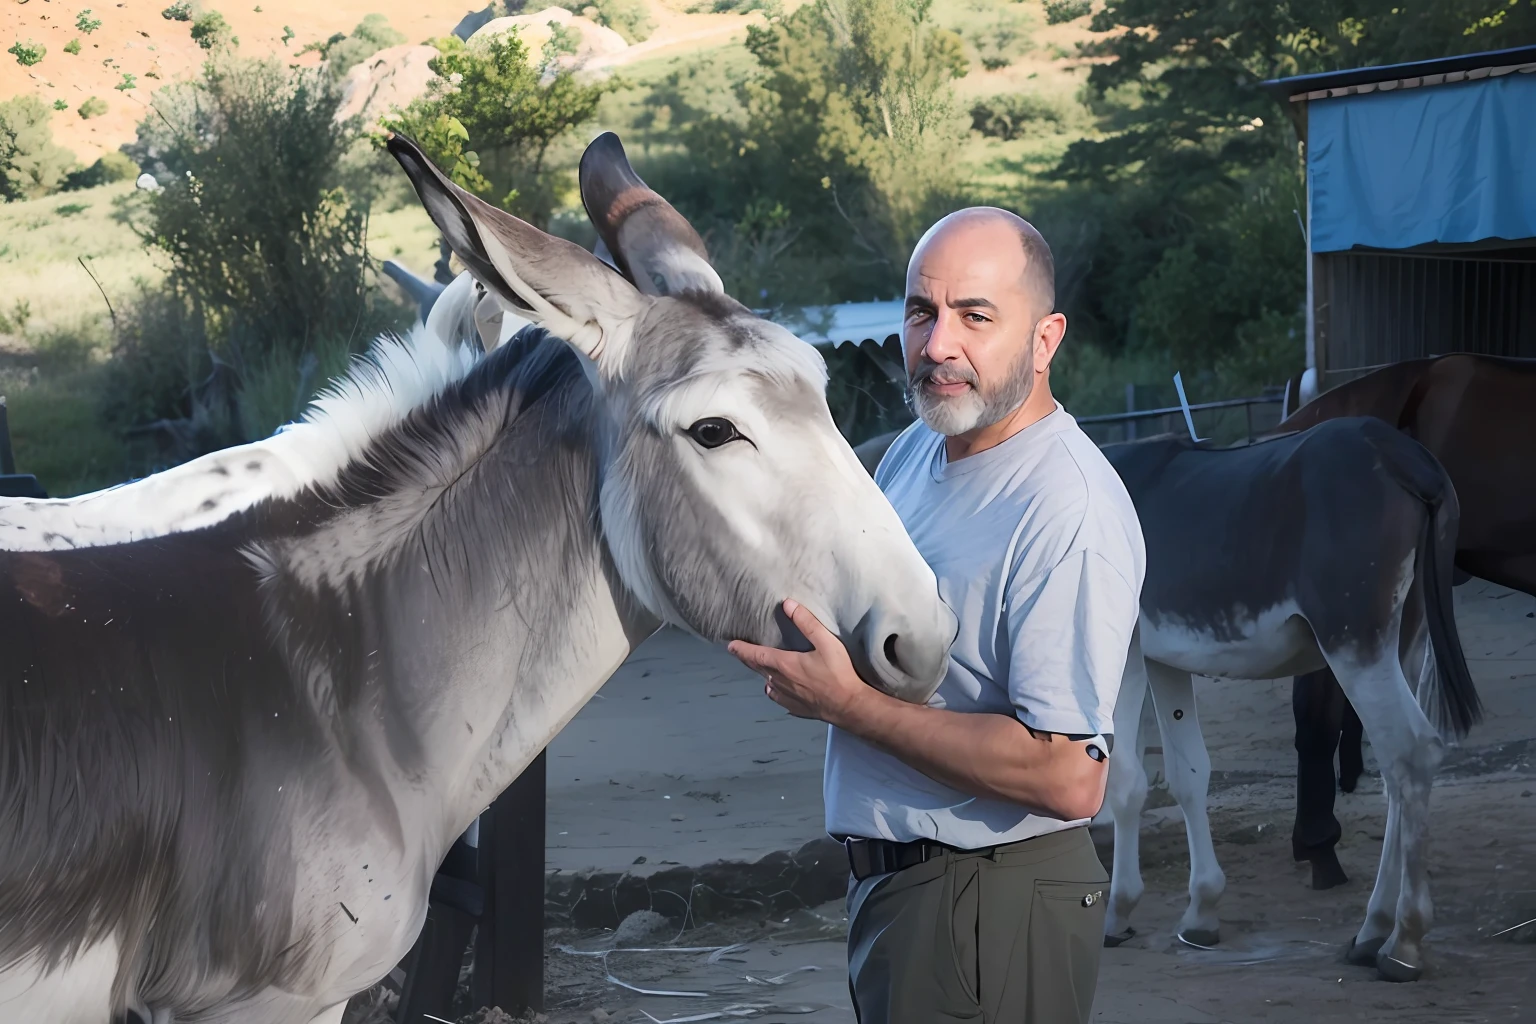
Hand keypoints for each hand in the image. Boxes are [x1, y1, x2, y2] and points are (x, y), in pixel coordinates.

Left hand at [727, 599, 875, 726]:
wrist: (849, 706)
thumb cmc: (838, 673)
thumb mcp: (826, 642)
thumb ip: (807, 623)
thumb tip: (788, 605)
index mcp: (785, 664)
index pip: (756, 654)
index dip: (742, 649)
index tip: (731, 646)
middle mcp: (781, 682)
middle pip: (758, 669)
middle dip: (748, 659)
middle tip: (739, 653)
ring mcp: (787, 697)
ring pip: (768, 684)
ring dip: (762, 675)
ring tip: (760, 668)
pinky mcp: (796, 708)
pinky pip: (778, 698)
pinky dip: (774, 691)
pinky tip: (777, 690)